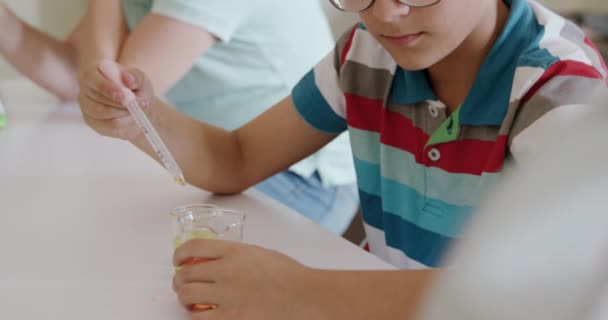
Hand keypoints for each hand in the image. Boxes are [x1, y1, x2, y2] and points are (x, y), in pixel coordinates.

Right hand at [77, 59, 155, 140]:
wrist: (137, 104)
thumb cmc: (134, 86)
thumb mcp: (139, 78)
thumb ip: (136, 77)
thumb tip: (128, 79)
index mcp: (91, 72)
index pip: (91, 79)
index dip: (107, 88)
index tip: (125, 96)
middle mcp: (84, 89)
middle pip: (97, 98)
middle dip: (121, 103)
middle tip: (141, 103)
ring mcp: (86, 107)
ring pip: (101, 113)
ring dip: (123, 112)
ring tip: (138, 110)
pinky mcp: (92, 122)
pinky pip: (106, 125)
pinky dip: (123, 122)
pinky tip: (131, 117)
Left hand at [173, 239, 321, 319]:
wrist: (305, 297)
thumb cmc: (290, 276)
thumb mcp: (260, 254)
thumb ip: (236, 256)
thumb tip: (217, 262)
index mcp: (234, 251)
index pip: (193, 247)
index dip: (179, 254)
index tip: (178, 260)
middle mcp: (226, 270)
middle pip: (185, 273)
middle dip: (179, 279)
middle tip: (182, 284)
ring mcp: (226, 295)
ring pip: (186, 295)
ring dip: (184, 298)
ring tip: (190, 301)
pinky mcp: (230, 318)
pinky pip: (199, 318)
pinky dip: (198, 317)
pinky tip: (204, 315)